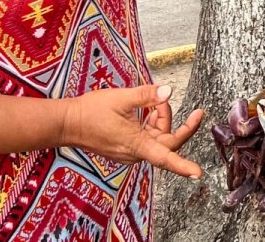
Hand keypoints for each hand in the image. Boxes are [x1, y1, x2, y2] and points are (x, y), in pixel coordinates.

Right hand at [62, 84, 205, 177]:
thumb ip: (147, 95)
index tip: (198, 172)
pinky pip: (145, 137)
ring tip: (148, 101)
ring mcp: (129, 152)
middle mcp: (135, 153)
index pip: (166, 157)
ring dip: (157, 118)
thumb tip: (168, 91)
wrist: (67, 123)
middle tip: (166, 100)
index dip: (183, 166)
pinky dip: (148, 123)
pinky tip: (141, 110)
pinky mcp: (124, 147)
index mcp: (137, 145)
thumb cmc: (91, 112)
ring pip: (155, 137)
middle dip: (168, 119)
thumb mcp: (122, 98)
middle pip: (165, 141)